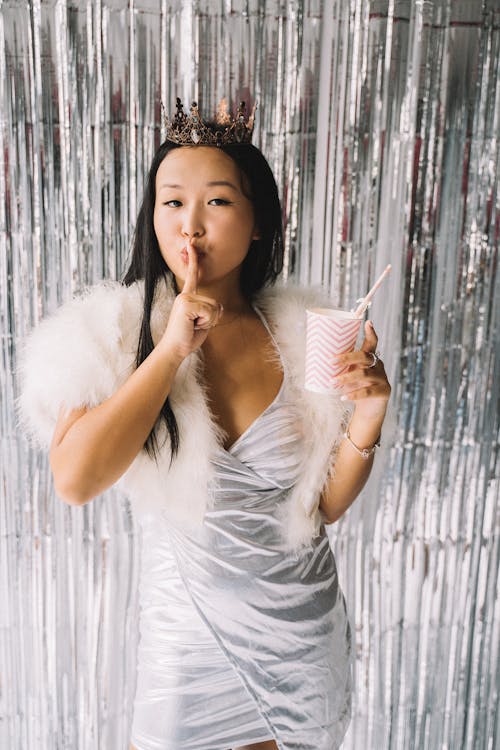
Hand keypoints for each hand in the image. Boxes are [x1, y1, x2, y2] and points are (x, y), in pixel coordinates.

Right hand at [159, 239, 222, 360]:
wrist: (174, 349)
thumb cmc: (187, 337)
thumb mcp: (202, 322)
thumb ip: (210, 311)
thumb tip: (220, 307)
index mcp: (187, 297)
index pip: (192, 276)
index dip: (193, 261)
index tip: (191, 244)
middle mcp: (185, 295)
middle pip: (216, 302)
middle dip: (212, 318)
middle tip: (196, 326)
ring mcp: (184, 299)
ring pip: (214, 307)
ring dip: (209, 321)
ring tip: (194, 326)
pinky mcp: (186, 305)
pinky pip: (209, 312)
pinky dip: (206, 322)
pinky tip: (193, 326)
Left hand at [332, 321, 390, 419]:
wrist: (369, 409)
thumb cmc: (356, 388)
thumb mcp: (349, 374)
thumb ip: (340, 367)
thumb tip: (317, 360)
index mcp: (370, 359)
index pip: (372, 343)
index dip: (371, 333)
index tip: (368, 322)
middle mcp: (378, 366)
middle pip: (365, 356)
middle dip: (347, 357)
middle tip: (331, 361)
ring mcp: (382, 378)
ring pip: (364, 374)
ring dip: (346, 377)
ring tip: (332, 382)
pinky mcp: (383, 391)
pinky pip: (367, 391)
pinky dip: (354, 394)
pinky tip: (343, 397)